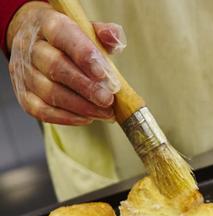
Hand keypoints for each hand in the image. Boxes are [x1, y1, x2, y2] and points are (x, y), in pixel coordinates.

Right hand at [7, 2, 124, 124]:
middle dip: (86, 87)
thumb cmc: (71, 39)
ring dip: (80, 106)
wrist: (39, 41)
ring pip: (49, 92)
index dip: (83, 55)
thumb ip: (104, 33)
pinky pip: (39, 109)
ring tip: (104, 113)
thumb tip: (114, 38)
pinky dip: (64, 117)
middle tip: (108, 100)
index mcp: (47, 24)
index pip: (62, 35)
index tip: (103, 74)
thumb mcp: (88, 29)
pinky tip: (86, 118)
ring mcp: (23, 71)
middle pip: (55, 68)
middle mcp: (30, 46)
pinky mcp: (22, 92)